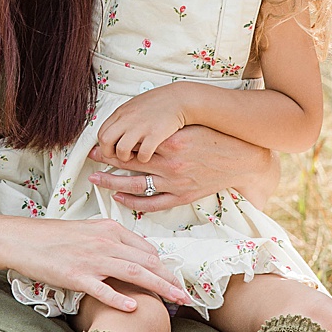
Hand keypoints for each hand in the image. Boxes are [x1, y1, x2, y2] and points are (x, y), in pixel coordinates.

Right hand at [0, 217, 189, 312]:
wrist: (22, 239)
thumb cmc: (53, 238)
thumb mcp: (87, 232)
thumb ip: (110, 242)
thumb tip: (131, 256)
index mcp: (109, 230)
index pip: (146, 249)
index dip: (165, 267)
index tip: (177, 281)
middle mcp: (105, 242)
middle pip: (147, 261)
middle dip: (171, 279)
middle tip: (187, 295)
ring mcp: (92, 259)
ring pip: (134, 273)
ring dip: (159, 287)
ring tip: (176, 300)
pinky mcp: (76, 275)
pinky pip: (102, 289)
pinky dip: (119, 299)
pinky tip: (133, 308)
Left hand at [89, 124, 277, 210]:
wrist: (241, 159)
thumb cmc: (214, 138)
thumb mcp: (188, 128)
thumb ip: (163, 130)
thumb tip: (137, 128)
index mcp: (171, 143)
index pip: (133, 146)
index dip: (112, 146)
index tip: (97, 144)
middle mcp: (171, 165)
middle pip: (128, 164)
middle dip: (106, 161)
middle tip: (90, 159)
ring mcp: (175, 183)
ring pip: (135, 185)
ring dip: (112, 183)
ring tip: (96, 179)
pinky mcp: (182, 197)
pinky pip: (151, 203)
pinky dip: (132, 202)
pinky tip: (119, 197)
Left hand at [96, 85, 189, 161]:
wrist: (179, 99)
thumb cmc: (159, 103)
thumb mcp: (134, 106)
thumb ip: (123, 118)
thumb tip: (113, 131)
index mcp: (121, 112)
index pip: (101, 132)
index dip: (104, 145)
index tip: (110, 149)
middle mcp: (128, 119)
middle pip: (106, 141)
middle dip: (109, 153)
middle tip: (119, 156)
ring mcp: (141, 127)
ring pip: (121, 150)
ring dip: (125, 157)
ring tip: (133, 157)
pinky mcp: (155, 135)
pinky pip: (143, 154)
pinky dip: (143, 158)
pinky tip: (148, 156)